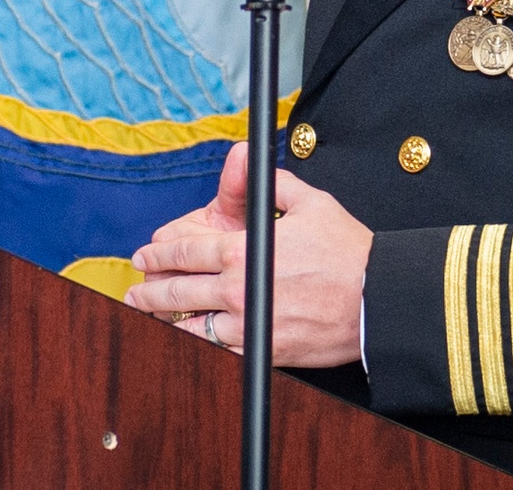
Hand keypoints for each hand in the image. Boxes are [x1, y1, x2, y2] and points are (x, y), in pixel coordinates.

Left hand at [123, 142, 372, 367]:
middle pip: (179, 292)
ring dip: (165, 321)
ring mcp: (249, 324)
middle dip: (151, 289)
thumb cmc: (348, 251)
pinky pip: (220, 351)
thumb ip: (271, 184)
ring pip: (192, 326)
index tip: (145, 255)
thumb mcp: (311, 202)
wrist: (376, 301)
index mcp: (244, 251)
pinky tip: (189, 341)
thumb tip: (248, 161)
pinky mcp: (264, 351)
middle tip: (136, 289)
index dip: (160, 254)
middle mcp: (238, 289)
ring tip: (150, 316)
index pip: (187, 252)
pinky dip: (199, 345)